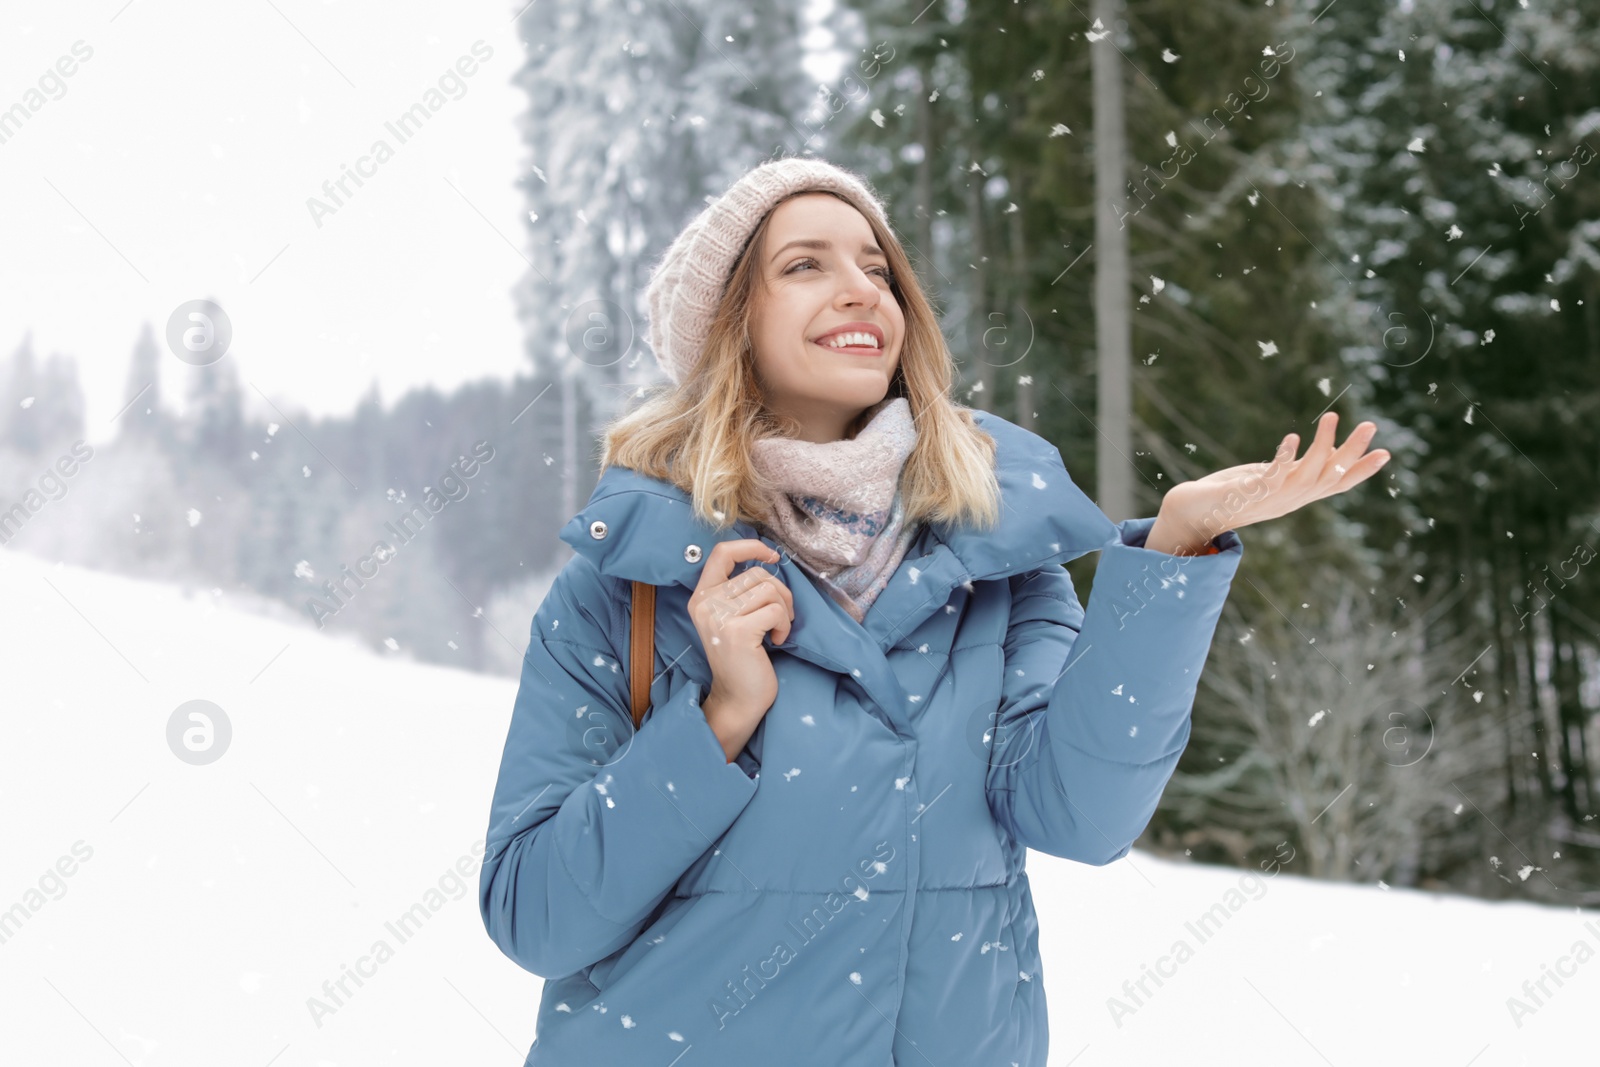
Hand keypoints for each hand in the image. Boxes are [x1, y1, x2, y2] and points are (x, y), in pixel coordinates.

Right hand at [687, 539, 794, 759]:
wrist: (737, 698)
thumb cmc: (742, 657)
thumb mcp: (732, 617)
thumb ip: (739, 591)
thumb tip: (769, 561)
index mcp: (701, 596)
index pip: (722, 552)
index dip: (751, 546)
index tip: (772, 556)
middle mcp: (705, 603)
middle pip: (757, 573)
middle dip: (780, 592)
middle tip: (782, 616)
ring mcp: (719, 616)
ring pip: (769, 589)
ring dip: (784, 610)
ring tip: (777, 629)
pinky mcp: (737, 631)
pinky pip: (775, 610)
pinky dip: (784, 624)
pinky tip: (777, 640)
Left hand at [1156, 412, 1390, 547]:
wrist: (1195, 512)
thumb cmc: (1234, 491)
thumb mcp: (1274, 478)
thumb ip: (1297, 468)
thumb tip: (1324, 450)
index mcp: (1297, 496)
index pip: (1336, 485)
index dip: (1361, 471)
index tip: (1385, 453)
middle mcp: (1289, 500)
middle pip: (1330, 477)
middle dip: (1352, 452)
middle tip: (1370, 425)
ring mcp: (1271, 499)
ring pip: (1307, 475)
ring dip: (1322, 446)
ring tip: (1332, 416)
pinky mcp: (1249, 492)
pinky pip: (1272, 476)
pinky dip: (1284, 457)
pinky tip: (1293, 437)